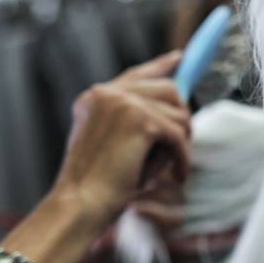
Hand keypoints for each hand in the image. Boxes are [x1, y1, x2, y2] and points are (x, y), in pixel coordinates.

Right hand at [52, 52, 192, 231]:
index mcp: (94, 98)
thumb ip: (132, 122)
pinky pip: (178, 135)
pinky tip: (177, 176)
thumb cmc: (95, 187)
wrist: (81, 204)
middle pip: (167, 89)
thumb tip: (175, 110)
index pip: (136, 74)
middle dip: (180, 118)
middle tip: (180, 148)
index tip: (180, 58)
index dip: (161, 66)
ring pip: (177, 113)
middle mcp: (106, 93)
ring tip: (171, 167)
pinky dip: (182, 158)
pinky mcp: (140, 120)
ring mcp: (122, 103)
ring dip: (180, 144)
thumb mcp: (110, 144)